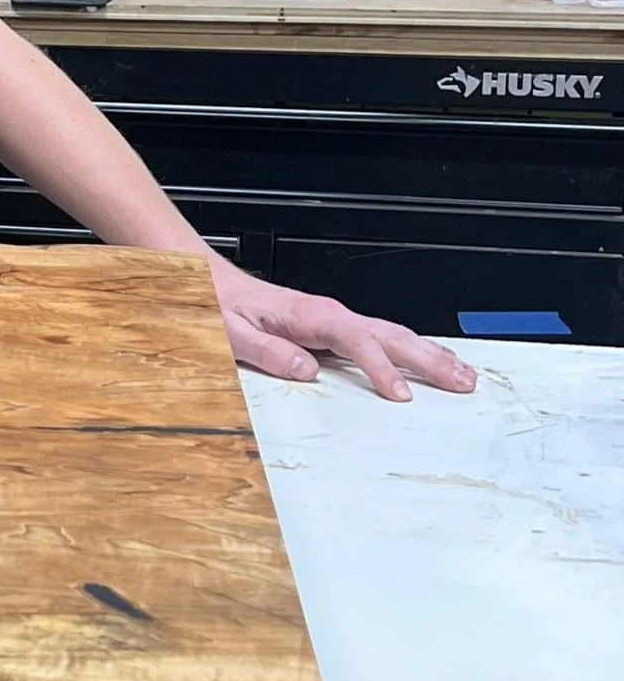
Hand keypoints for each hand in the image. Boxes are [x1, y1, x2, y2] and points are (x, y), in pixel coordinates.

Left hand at [209, 256, 475, 400]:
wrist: (218, 286)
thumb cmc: (224, 308)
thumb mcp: (233, 333)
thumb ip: (268, 352)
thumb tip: (305, 370)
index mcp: (312, 316)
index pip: (359, 343)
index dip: (382, 369)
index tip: (399, 394)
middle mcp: (331, 315)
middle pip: (393, 336)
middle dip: (431, 359)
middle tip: (462, 382)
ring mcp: (337, 321)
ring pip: (395, 335)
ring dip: (430, 355)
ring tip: (462, 375)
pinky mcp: (335, 328)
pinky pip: (381, 339)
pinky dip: (410, 351)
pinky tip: (426, 363)